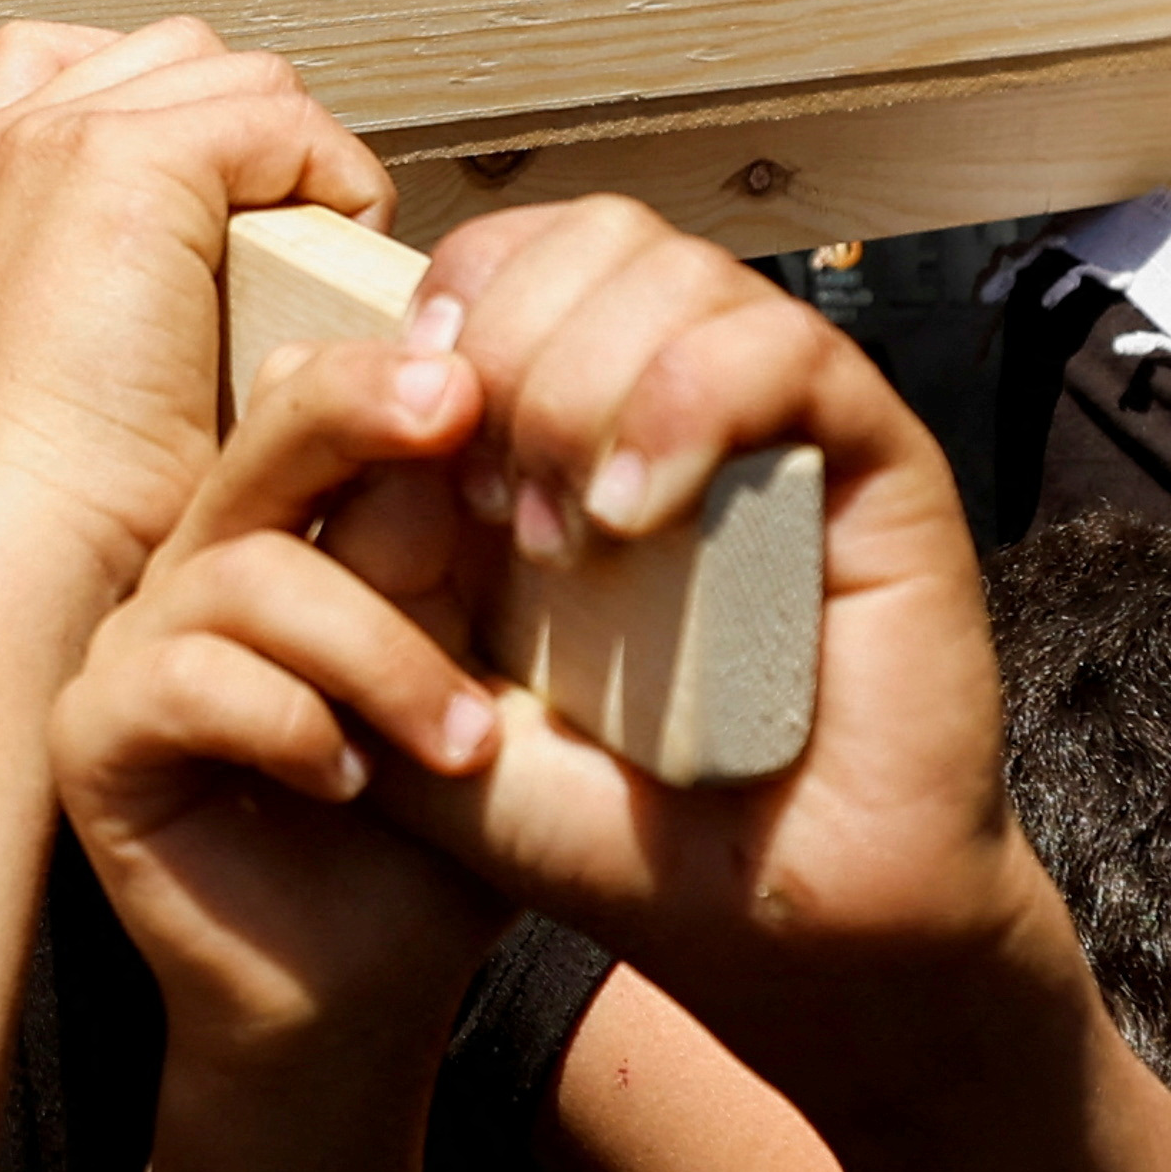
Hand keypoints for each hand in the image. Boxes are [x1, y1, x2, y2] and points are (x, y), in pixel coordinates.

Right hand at [0, 14, 389, 599]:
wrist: (28, 546)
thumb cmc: (68, 492)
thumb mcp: (85, 351)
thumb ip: (137, 264)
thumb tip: (252, 235)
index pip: (91, 59)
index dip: (186, 116)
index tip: (235, 212)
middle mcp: (9, 136)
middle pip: (185, 56)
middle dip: (257, 133)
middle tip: (291, 246)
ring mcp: (63, 138)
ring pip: (245, 80)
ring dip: (302, 163)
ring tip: (308, 267)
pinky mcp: (133, 163)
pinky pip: (286, 123)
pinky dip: (336, 187)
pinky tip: (321, 279)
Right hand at [57, 323, 514, 1077]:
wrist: (366, 992)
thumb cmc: (436, 835)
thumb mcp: (480, 686)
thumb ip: (469, 571)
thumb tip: (493, 416)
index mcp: (304, 526)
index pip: (334, 400)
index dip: (409, 380)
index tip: (495, 380)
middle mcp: (209, 559)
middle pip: (271, 432)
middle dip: (366, 411)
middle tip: (457, 409)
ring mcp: (139, 641)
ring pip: (249, 570)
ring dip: (376, 650)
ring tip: (461, 742)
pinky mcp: (94, 734)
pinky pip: (180, 679)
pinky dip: (283, 720)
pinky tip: (350, 780)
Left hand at [363, 199, 1047, 1098]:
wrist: (779, 937)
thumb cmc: (617, 832)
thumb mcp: (430, 708)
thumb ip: (357, 572)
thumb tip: (294, 385)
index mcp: (587, 428)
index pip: (508, 263)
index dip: (444, 314)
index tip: (411, 446)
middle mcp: (692, 403)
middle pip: (592, 234)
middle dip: (505, 341)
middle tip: (490, 502)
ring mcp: (789, 428)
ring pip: (680, 271)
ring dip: (586, 381)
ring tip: (568, 534)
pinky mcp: (877, 464)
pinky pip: (787, 351)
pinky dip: (687, 409)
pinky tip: (633, 515)